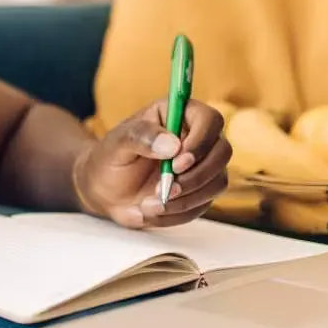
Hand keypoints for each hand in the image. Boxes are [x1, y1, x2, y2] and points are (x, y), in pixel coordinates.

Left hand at [73, 99, 230, 227]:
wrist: (105, 189)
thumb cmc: (111, 158)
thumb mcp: (117, 143)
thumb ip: (141, 136)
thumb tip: (172, 145)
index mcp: (178, 115)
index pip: (210, 119)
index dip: (201, 141)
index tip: (177, 162)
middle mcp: (197, 138)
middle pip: (222, 152)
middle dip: (196, 176)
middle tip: (165, 188)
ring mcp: (202, 166)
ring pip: (218, 182)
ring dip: (186, 198)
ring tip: (149, 204)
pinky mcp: (200, 192)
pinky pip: (204, 205)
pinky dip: (178, 212)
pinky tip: (151, 210)